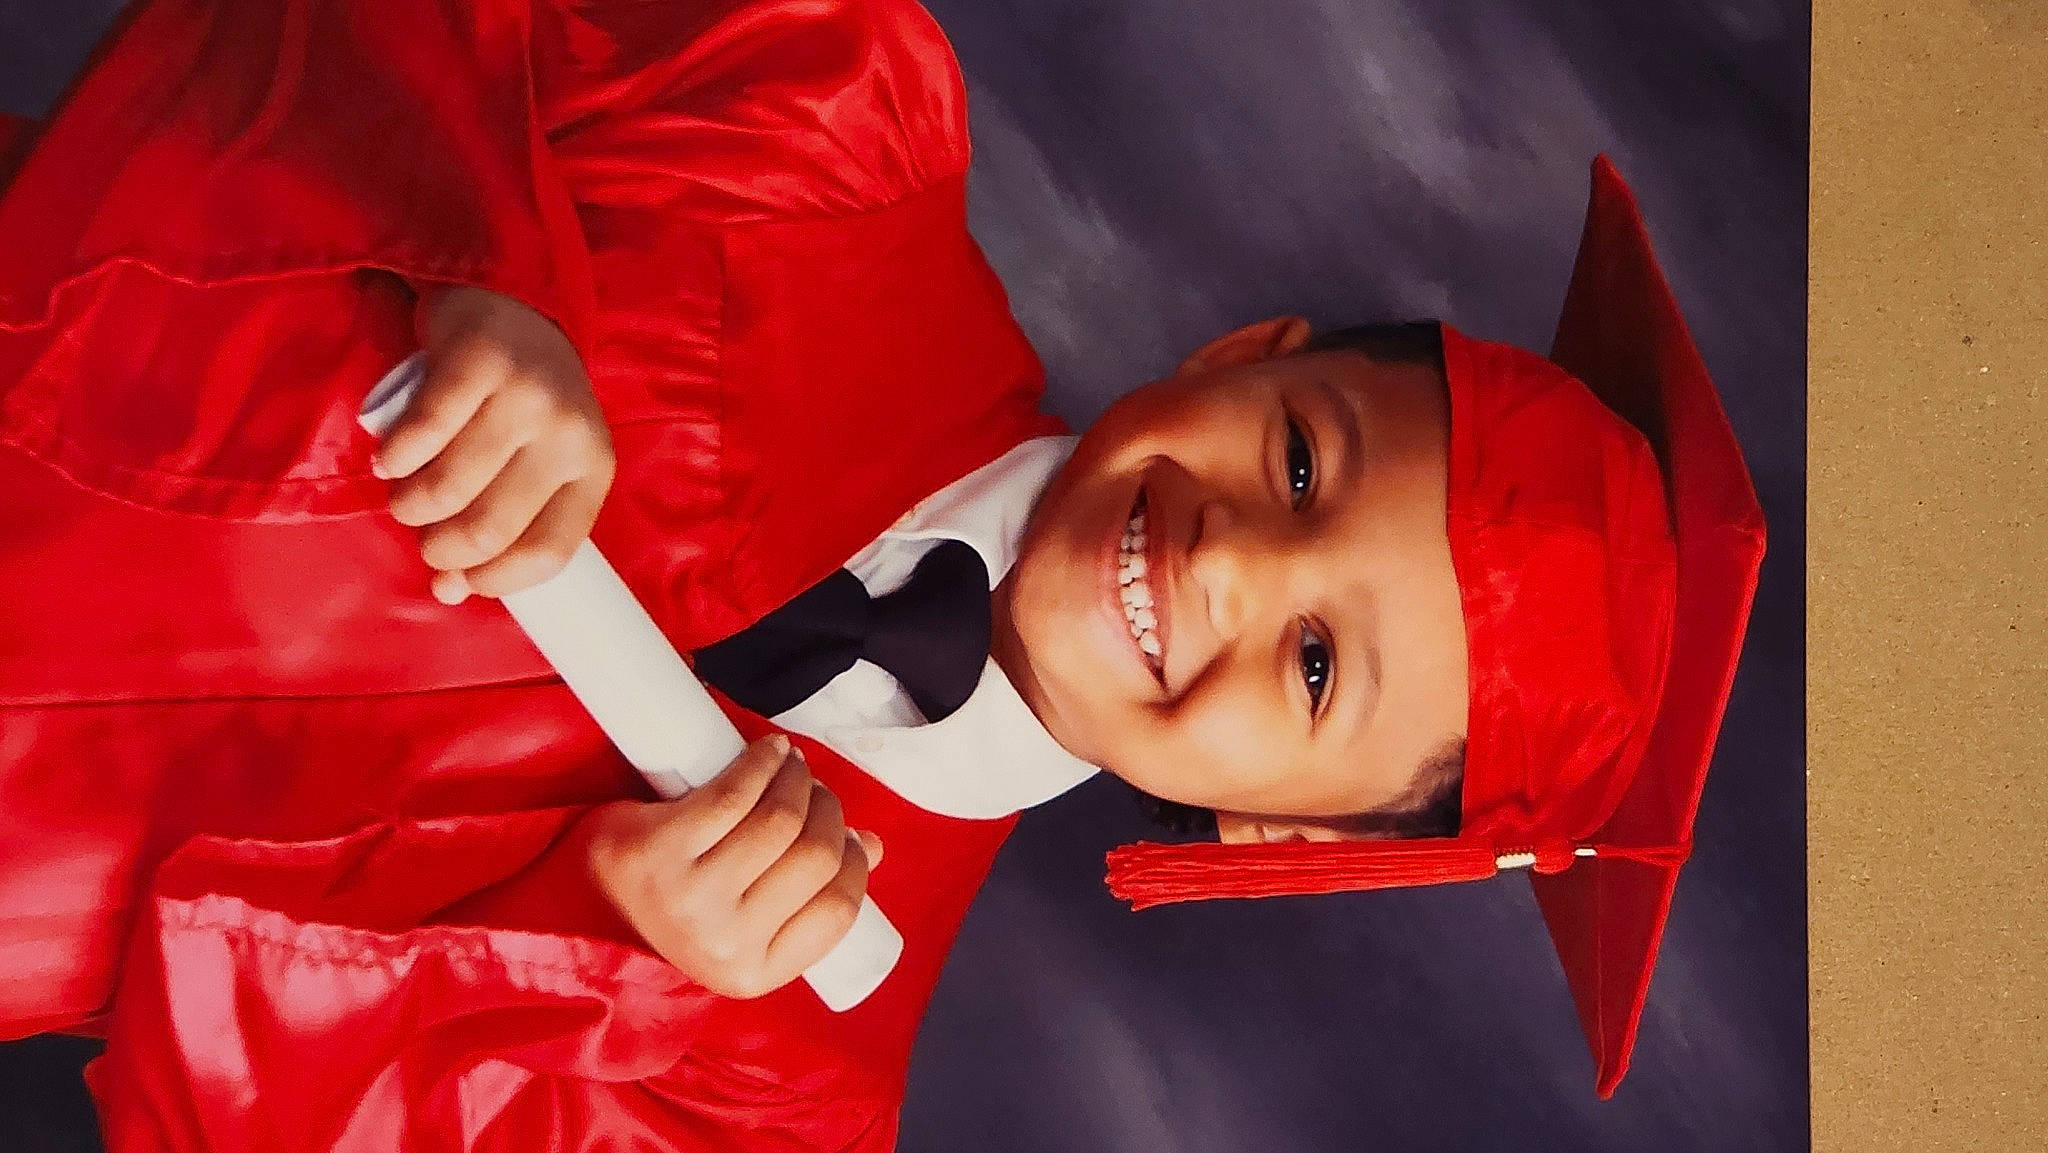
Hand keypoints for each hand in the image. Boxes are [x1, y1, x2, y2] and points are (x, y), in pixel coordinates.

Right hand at [373, 285, 615, 602]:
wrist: (513, 306)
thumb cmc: (522, 403)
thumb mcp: (538, 462)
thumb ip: (504, 524)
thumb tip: (448, 592)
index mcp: (594, 469)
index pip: (549, 551)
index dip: (495, 579)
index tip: (455, 579)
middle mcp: (569, 433)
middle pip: (491, 526)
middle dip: (440, 547)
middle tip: (421, 536)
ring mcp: (526, 394)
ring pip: (449, 486)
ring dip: (410, 505)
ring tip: (403, 497)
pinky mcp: (479, 361)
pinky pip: (422, 433)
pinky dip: (395, 458)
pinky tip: (389, 461)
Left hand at [582, 734, 884, 998]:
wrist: (584, 902)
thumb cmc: (681, 907)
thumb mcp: (746, 923)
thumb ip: (808, 897)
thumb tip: (872, 848)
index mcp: (755, 974)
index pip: (838, 911)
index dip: (854, 862)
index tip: (849, 830)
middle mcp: (722, 944)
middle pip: (815, 857)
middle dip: (827, 810)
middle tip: (815, 791)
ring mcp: (689, 898)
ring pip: (779, 821)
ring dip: (796, 780)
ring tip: (791, 767)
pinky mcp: (659, 850)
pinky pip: (732, 795)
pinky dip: (761, 762)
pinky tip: (769, 752)